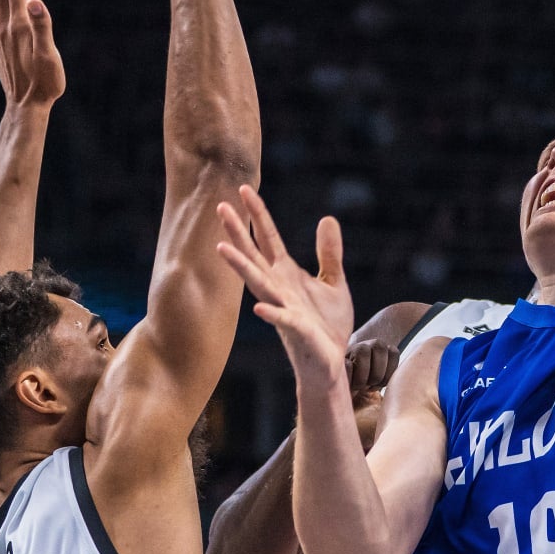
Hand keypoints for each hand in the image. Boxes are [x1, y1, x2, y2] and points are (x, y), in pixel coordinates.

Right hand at [213, 186, 356, 389]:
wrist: (330, 364)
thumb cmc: (327, 327)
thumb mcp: (334, 283)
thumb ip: (329, 253)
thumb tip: (327, 218)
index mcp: (286, 275)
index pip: (268, 239)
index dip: (257, 214)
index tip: (244, 188)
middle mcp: (279, 289)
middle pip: (254, 255)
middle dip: (238, 232)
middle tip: (220, 207)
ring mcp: (284, 309)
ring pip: (259, 284)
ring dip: (241, 267)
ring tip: (221, 248)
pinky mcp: (298, 332)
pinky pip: (282, 321)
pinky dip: (272, 315)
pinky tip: (259, 309)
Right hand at [346, 338, 397, 448]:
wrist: (344, 409)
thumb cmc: (367, 400)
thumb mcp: (385, 389)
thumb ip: (397, 380)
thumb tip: (419, 377)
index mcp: (379, 352)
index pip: (393, 351)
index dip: (391, 370)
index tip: (383, 385)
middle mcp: (365, 347)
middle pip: (379, 346)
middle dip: (379, 371)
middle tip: (371, 387)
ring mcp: (349, 352)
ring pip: (363, 350)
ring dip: (365, 374)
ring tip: (360, 387)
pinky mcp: (335, 362)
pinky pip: (347, 364)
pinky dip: (351, 377)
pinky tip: (349, 387)